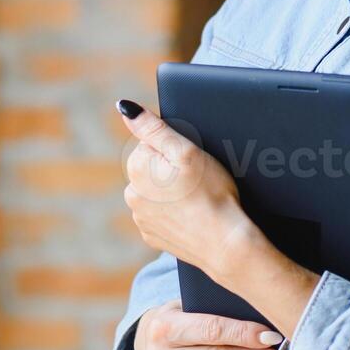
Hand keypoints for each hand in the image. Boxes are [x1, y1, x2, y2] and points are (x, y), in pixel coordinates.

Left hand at [117, 98, 259, 280]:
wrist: (225, 242)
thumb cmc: (210, 193)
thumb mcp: (186, 151)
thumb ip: (153, 127)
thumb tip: (124, 107)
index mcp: (137, 169)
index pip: (151, 143)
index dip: (175, 149)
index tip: (190, 163)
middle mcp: (132, 194)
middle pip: (152, 168)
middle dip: (171, 170)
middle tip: (196, 181)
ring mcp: (141, 218)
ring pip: (156, 192)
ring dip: (171, 192)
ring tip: (196, 199)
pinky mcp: (152, 236)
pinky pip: (161, 215)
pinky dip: (174, 213)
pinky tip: (192, 215)